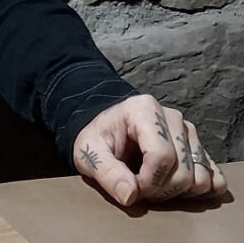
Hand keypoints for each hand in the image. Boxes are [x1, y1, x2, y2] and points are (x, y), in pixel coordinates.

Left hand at [73, 94, 226, 205]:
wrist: (107, 133)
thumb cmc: (99, 140)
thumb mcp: (89, 153)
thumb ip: (107, 173)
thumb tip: (130, 195)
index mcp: (144, 109)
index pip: (162, 156)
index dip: (148, 182)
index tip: (132, 187)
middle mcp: (172, 117)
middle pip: (183, 171)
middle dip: (161, 190)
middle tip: (140, 187)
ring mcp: (189, 132)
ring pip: (201, 178)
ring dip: (178, 192)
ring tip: (155, 185)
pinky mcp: (198, 148)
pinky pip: (215, 178)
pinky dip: (200, 191)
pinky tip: (177, 189)